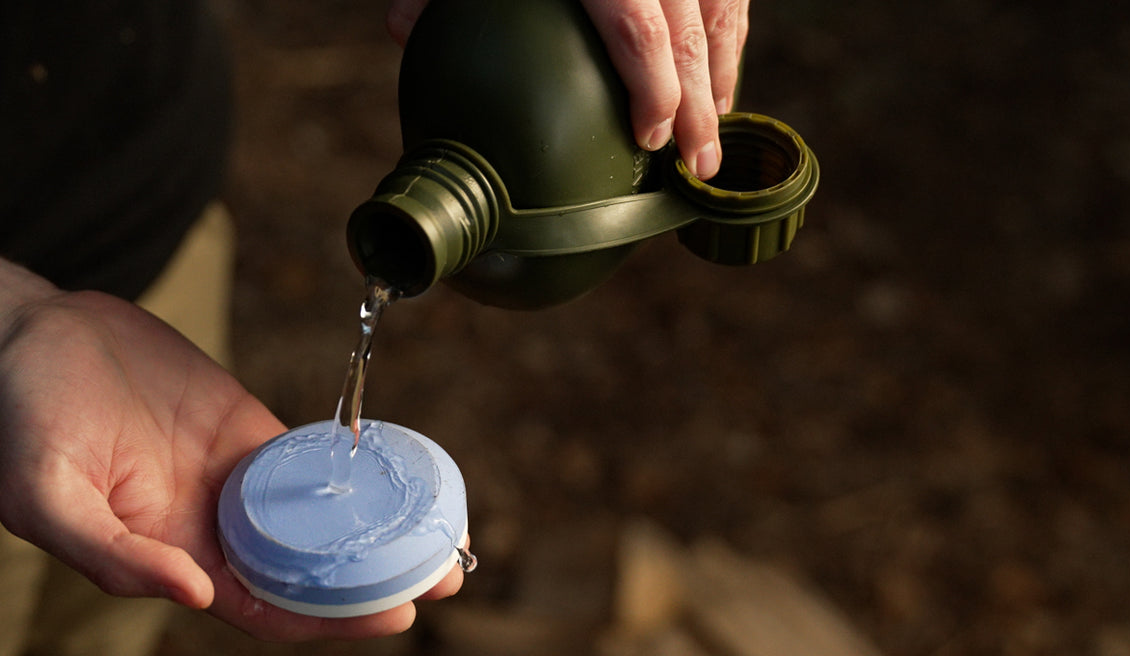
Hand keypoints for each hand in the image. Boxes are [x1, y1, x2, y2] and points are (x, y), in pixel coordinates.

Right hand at [0, 231, 464, 640]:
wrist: (37, 333)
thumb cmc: (28, 419)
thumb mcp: (42, 497)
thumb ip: (110, 556)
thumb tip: (195, 595)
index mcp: (168, 560)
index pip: (262, 610)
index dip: (326, 620)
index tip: (392, 616)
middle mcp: (209, 530)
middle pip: (306, 574)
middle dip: (373, 581)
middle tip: (444, 573)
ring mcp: (234, 481)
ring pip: (318, 521)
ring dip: (375, 530)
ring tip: (441, 530)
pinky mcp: (247, 432)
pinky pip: (310, 462)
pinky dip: (354, 472)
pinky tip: (400, 475)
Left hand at [386, 0, 746, 179]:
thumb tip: (402, 30)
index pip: (640, 30)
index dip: (654, 91)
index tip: (653, 138)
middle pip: (689, 29)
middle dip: (700, 102)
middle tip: (700, 166)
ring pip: (719, 5)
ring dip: (721, 67)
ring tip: (714, 125)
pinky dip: (727, 25)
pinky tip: (719, 63)